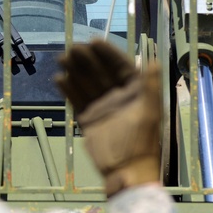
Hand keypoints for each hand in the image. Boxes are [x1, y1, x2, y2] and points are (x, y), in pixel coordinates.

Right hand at [55, 41, 161, 195]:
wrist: (127, 171)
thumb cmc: (142, 142)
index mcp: (136, 93)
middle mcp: (118, 97)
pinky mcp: (89, 119)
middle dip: (87, 59)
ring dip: (75, 71)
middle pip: (100, 73)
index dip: (107, 54)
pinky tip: (59, 79)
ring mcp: (102, 107)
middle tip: (72, 48)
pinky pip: (77, 100)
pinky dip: (68, 90)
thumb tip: (154, 61)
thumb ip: (151, 86)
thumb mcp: (150, 112)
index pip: (120, 67)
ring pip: (86, 84)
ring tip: (62, 59)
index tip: (93, 41)